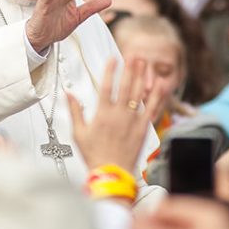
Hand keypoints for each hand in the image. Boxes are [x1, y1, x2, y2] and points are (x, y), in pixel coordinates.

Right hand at [67, 58, 162, 172]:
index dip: (111, 70)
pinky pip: (152, 109)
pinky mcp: (143, 129)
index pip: (107, 86)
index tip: (113, 58)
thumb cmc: (94, 155)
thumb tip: (68, 94)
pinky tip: (160, 86)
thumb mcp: (78, 133)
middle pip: (126, 86)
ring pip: (139, 94)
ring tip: (145, 64)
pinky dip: (157, 97)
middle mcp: (119, 115)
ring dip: (142, 77)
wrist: (112, 173)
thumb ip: (75, 111)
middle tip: (134, 55)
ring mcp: (133, 121)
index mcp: (103, 114)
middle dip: (130, 69)